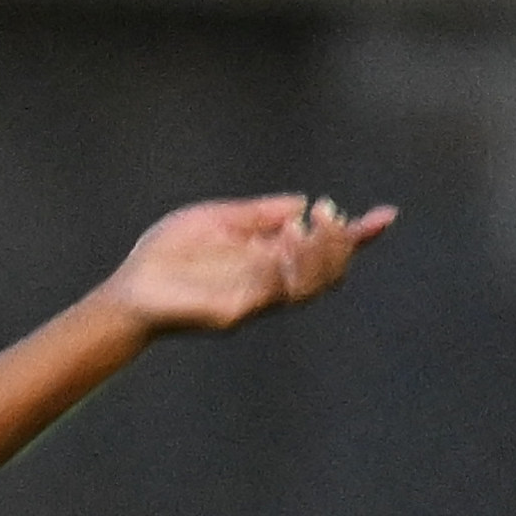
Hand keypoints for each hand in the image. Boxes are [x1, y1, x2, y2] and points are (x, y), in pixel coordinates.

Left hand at [105, 193, 394, 337]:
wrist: (129, 290)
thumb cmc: (166, 257)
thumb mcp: (218, 220)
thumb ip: (260, 214)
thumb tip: (302, 202)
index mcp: (269, 260)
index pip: (324, 252)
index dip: (359, 236)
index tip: (387, 215)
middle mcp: (270, 284)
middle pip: (330, 273)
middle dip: (340, 242)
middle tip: (324, 215)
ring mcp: (256, 301)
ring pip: (312, 285)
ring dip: (320, 254)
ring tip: (307, 227)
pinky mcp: (237, 313)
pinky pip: (276, 291)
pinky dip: (289, 265)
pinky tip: (284, 243)